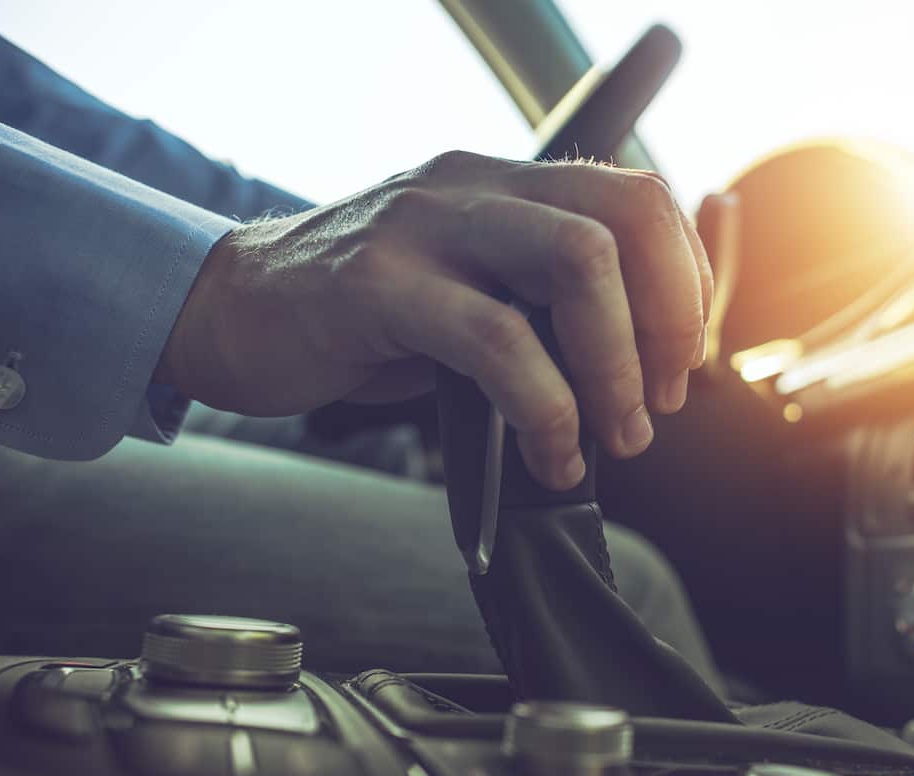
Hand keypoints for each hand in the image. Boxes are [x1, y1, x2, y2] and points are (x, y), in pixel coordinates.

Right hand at [156, 151, 712, 489]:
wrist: (230, 311)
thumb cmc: (359, 317)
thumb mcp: (466, 293)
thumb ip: (539, 308)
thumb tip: (630, 367)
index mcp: (505, 185)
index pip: (637, 199)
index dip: (683, 285)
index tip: (679, 362)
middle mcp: (473, 187)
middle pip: (624, 219)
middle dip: (667, 321)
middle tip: (658, 401)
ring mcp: (425, 226)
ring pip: (576, 266)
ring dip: (616, 368)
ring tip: (617, 435)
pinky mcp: (378, 284)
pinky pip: (496, 342)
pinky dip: (546, 410)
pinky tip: (549, 453)